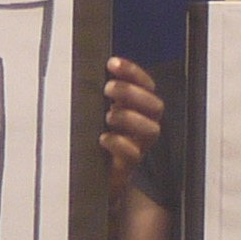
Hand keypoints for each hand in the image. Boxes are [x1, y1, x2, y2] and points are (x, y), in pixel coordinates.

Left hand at [102, 56, 163, 182]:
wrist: (92, 176)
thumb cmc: (95, 137)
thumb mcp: (97, 112)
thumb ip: (98, 95)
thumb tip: (85, 71)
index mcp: (138, 108)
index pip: (146, 85)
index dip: (133, 72)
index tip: (113, 63)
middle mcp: (144, 125)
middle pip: (155, 106)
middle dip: (132, 93)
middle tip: (108, 88)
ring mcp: (139, 146)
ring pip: (151, 130)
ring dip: (130, 117)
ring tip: (108, 115)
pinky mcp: (128, 166)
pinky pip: (133, 155)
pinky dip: (119, 144)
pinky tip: (103, 138)